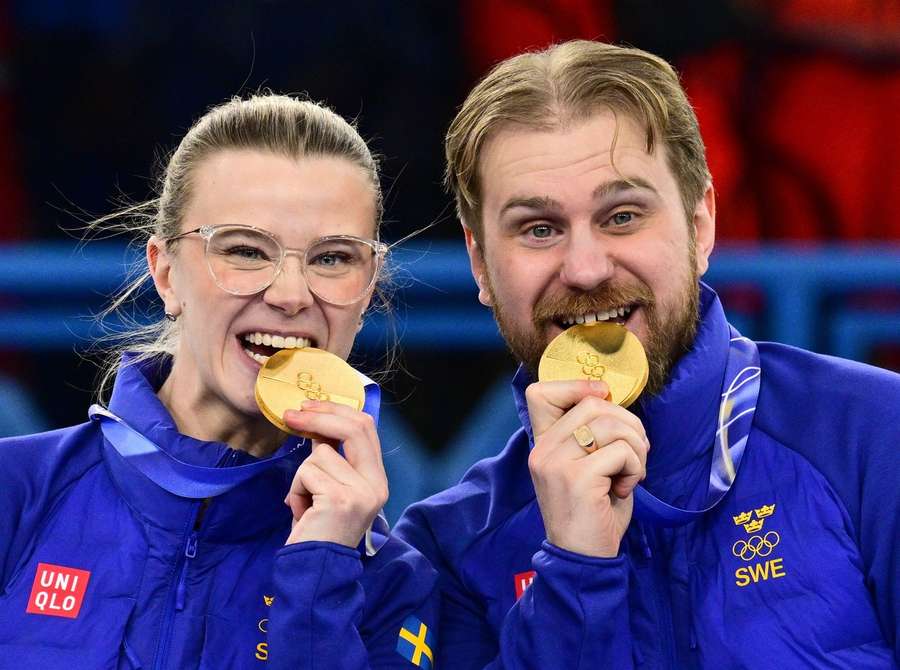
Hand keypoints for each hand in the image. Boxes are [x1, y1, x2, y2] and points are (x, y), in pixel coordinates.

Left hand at [281, 400, 388, 547]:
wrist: (316, 570)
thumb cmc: (319, 529)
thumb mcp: (332, 488)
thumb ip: (333, 458)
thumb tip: (316, 422)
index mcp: (378, 480)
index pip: (366, 428)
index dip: (337, 411)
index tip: (310, 406)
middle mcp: (377, 485)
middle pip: (354, 428)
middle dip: (319, 416)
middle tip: (292, 415)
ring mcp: (361, 492)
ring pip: (320, 454)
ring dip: (302, 477)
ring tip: (304, 503)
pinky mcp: (340, 499)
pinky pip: (307, 473)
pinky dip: (295, 491)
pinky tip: (301, 512)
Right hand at [526, 380, 649, 557]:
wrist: (582, 561)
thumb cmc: (592, 513)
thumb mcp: (585, 467)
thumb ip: (591, 435)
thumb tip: (614, 402)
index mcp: (542, 444)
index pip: (541, 393)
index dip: (578, 387)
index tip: (604, 403)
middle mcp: (543, 450)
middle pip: (592, 403)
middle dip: (628, 423)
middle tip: (636, 452)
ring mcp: (556, 463)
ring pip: (611, 425)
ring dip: (636, 448)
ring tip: (632, 473)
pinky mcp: (577, 479)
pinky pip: (621, 452)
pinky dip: (635, 468)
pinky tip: (626, 488)